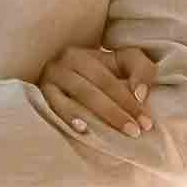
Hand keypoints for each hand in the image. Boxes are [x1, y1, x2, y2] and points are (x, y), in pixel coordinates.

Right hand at [40, 43, 159, 136]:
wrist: (58, 89)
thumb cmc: (96, 81)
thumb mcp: (120, 67)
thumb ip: (141, 70)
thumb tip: (140, 93)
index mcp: (89, 54)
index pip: (116, 73)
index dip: (132, 97)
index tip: (147, 121)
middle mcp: (68, 60)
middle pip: (101, 85)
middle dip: (121, 110)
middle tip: (137, 131)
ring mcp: (52, 75)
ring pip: (83, 94)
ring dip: (103, 114)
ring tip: (119, 133)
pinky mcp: (40, 92)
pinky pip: (56, 105)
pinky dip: (70, 117)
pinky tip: (84, 129)